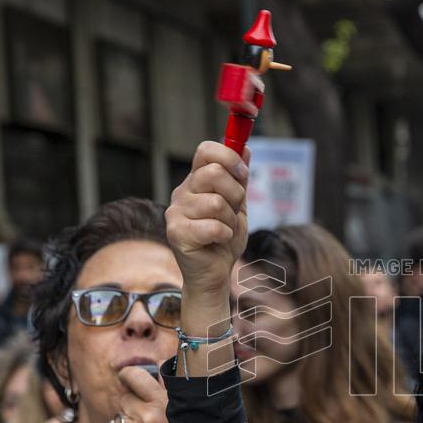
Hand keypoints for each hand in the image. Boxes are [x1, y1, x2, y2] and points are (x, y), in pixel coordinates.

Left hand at [107, 366, 168, 422]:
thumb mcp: (186, 420)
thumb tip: (155, 374)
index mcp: (166, 405)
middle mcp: (148, 417)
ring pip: (118, 415)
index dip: (129, 376)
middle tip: (147, 421)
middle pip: (125, 397)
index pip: (135, 375)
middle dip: (132, 406)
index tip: (128, 377)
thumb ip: (169, 396)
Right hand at [165, 141, 249, 300]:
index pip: (205, 150)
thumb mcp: (237, 205)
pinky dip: (225, 235)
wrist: (214, 274)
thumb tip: (246, 147)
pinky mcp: (176, 233)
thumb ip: (239, 178)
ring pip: (216, 203)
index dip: (228, 157)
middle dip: (236, 195)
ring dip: (230, 220)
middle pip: (214, 173)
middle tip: (233, 212)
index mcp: (196, 181)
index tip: (242, 174)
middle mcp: (182, 192)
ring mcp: (176, 212)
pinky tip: (218, 241)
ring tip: (224, 231)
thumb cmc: (224, 239)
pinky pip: (213, 226)